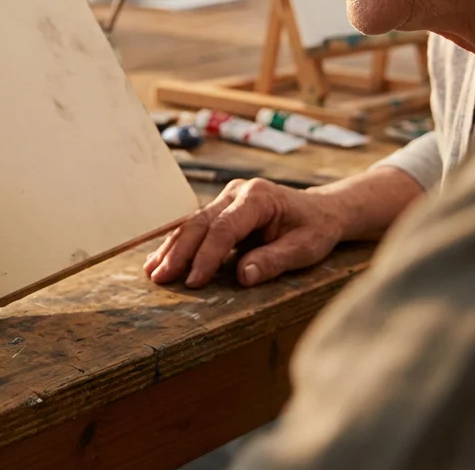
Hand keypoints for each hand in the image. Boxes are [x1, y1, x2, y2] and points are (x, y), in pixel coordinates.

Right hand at [143, 178, 347, 288]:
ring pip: (192, 224)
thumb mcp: (305, 248)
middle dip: (179, 253)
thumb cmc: (315, 229)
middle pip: (200, 223)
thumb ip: (274, 260)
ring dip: (171, 248)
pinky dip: (178, 244)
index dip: (207, 256)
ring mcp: (227, 198)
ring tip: (152, 271)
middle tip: (160, 278)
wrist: (322, 211)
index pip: (224, 228)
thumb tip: (243, 277)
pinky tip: (160, 259)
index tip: (194, 281)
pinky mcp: (222, 208)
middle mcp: (237, 193)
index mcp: (258, 197)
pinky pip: (197, 226)